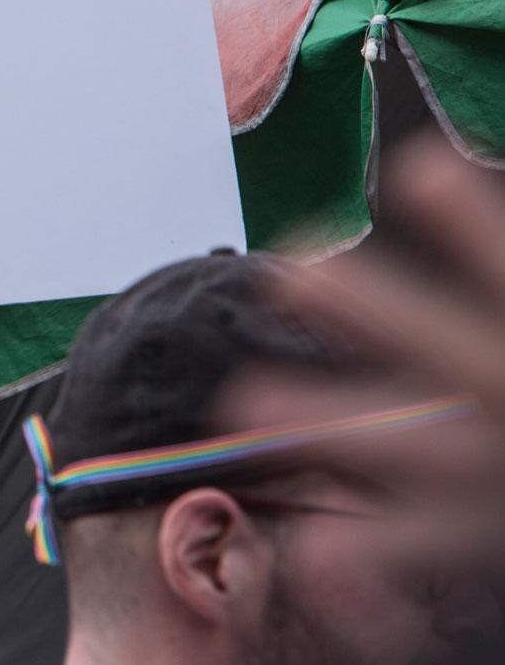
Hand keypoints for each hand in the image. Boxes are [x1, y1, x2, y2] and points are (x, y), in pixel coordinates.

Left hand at [252, 140, 504, 561]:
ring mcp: (498, 474)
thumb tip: (428, 168)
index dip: (468, 224)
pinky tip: (313, 555)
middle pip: (453, 350)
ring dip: (334, 428)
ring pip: (419, 454)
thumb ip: (484, 258)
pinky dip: (370, 559)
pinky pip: (421, 548)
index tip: (414, 166)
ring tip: (246, 403)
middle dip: (376, 313)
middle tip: (291, 275)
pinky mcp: (480, 534)